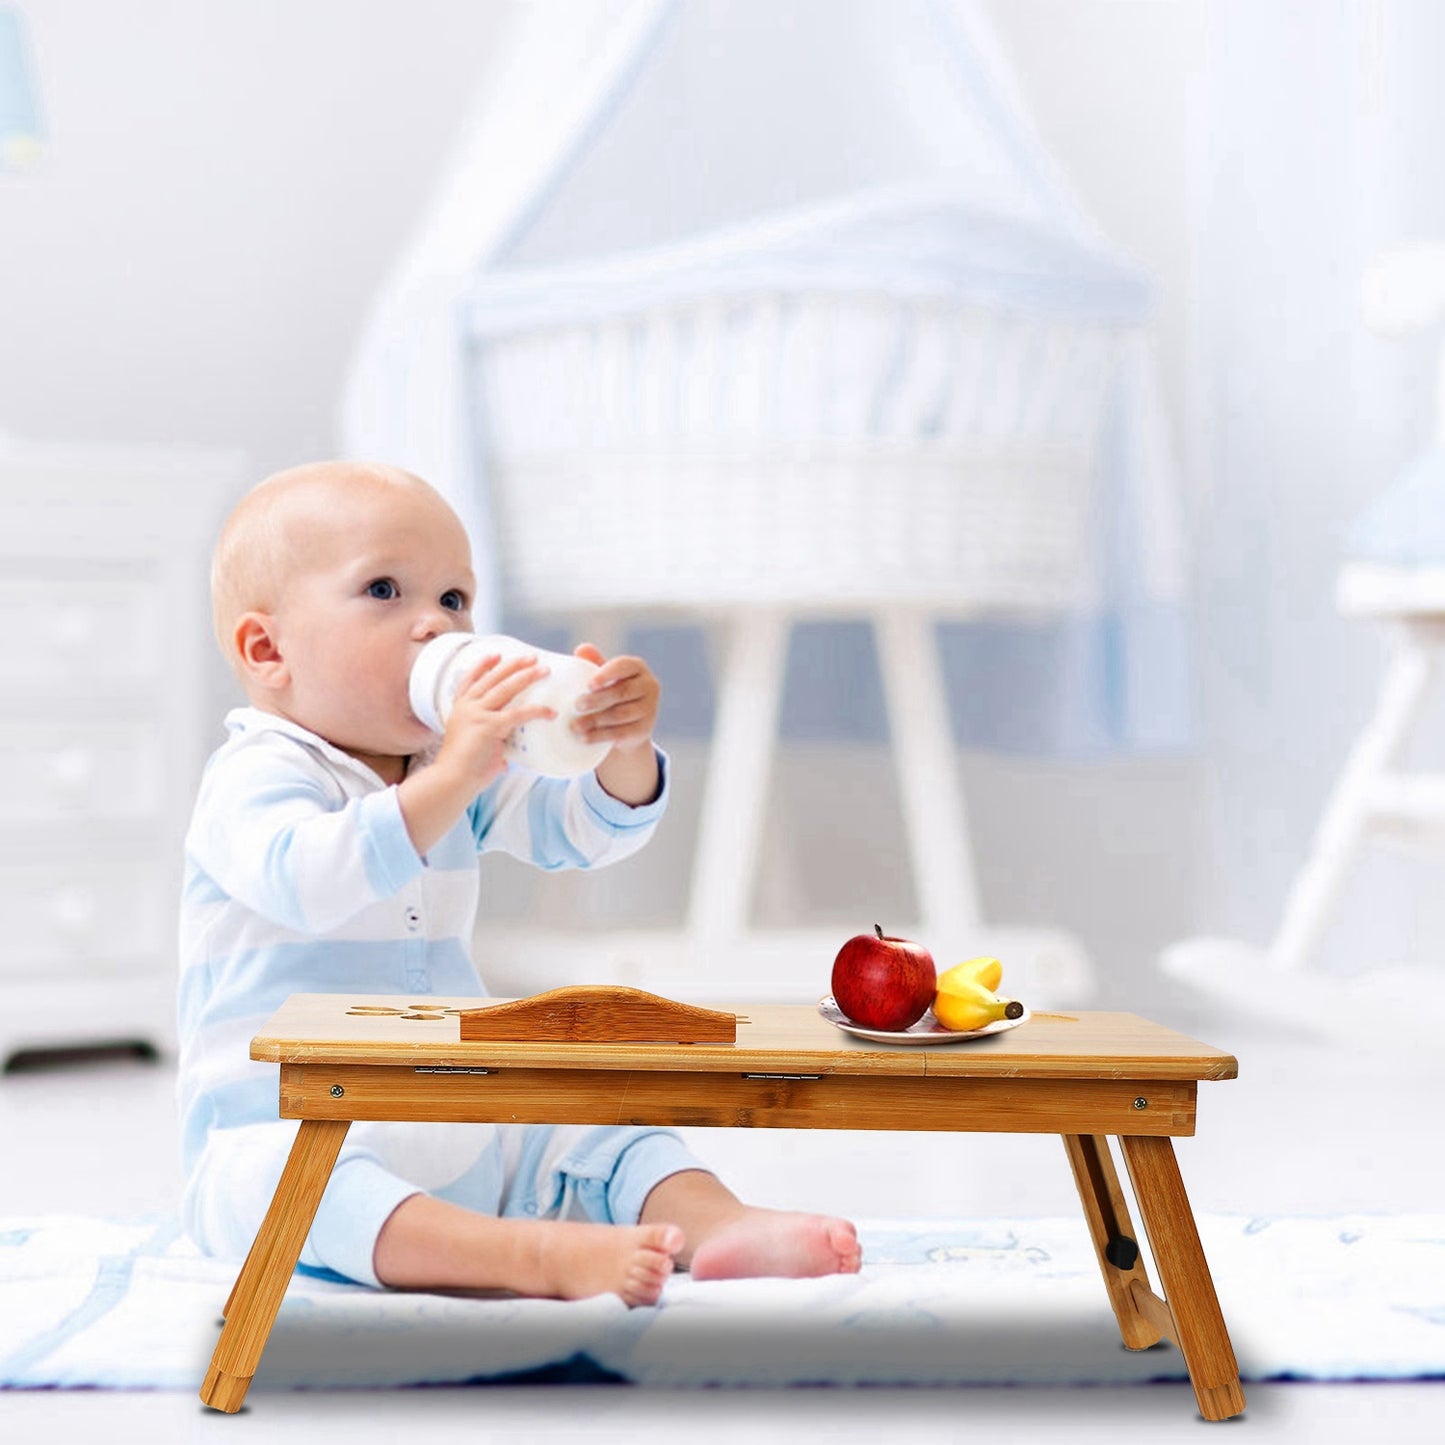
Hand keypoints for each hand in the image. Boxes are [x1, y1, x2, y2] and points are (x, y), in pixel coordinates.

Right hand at [437, 652, 555, 790]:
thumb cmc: (462, 770)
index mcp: (460, 709)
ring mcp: (478, 714)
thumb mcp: (472, 749)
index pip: (470, 680)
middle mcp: (467, 707)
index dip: (483, 666)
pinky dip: (537, 711)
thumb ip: (489, 747)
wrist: (451, 780)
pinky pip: (519, 713)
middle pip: (492, 678)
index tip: (496, 655)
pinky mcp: (490, 726)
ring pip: (506, 688)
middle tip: (531, 657)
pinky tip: (550, 712)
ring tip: (544, 670)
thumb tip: (503, 760)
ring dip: (526, 676)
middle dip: (513, 665)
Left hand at [572, 644, 661, 805]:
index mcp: (637, 667)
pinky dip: (601, 736)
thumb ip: (593, 663)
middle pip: (621, 692)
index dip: (607, 674)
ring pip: (621, 714)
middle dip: (597, 700)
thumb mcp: (603, 678)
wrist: (626, 726)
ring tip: (574, 725)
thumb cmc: (611, 693)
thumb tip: (581, 648)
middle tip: (576, 705)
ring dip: (595, 720)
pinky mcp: (645, 730)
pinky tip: (584, 737)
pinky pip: (622, 733)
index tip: (589, 684)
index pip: (624, 666)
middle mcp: (649, 686)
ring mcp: (650, 709)